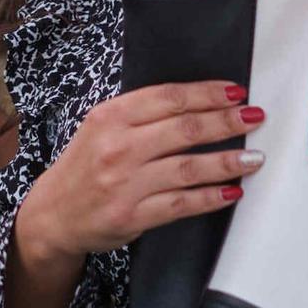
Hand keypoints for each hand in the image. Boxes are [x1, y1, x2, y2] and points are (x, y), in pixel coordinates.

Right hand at [13, 81, 265, 263]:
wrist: (54, 213)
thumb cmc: (84, 166)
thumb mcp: (101, 127)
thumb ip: (140, 115)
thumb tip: (196, 104)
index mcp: (110, 117)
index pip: (168, 98)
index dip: (206, 93)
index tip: (235, 92)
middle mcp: (117, 147)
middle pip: (184, 129)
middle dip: (226, 121)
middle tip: (254, 117)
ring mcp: (125, 183)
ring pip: (188, 168)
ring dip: (227, 161)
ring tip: (254, 157)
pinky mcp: (133, 215)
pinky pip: (181, 204)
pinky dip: (211, 197)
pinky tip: (231, 191)